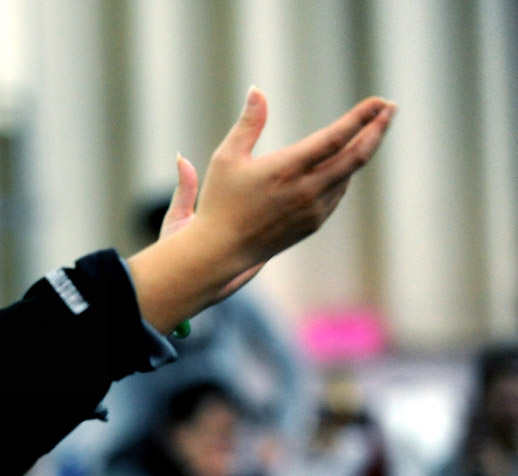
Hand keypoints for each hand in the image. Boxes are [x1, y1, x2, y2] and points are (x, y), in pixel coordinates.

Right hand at [128, 88, 394, 333]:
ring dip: (362, 151)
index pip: (335, 138)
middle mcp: (307, 189)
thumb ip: (249, 123)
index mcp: (287, 169)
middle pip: (356, 156)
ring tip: (370, 131)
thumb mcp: (227, 157)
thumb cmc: (220, 201)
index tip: (379, 101)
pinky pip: (338, 193)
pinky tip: (344, 163)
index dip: (361, 117)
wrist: (222, 250)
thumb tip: (257, 90)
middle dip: (377, 130)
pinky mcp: (313, 223)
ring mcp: (314, 209)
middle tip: (391, 109)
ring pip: (349, 175)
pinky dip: (345, 174)